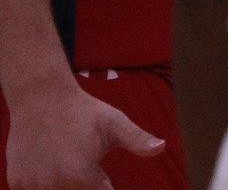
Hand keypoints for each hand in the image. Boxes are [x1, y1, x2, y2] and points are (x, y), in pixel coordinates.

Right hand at [4, 82, 163, 189]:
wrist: (40, 97)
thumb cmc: (83, 110)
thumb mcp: (115, 123)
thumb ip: (138, 139)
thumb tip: (161, 147)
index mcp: (80, 174)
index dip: (107, 188)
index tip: (105, 178)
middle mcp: (53, 184)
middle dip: (88, 186)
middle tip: (85, 160)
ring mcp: (31, 185)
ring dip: (68, 185)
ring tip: (70, 160)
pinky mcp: (17, 181)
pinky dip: (46, 184)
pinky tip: (51, 165)